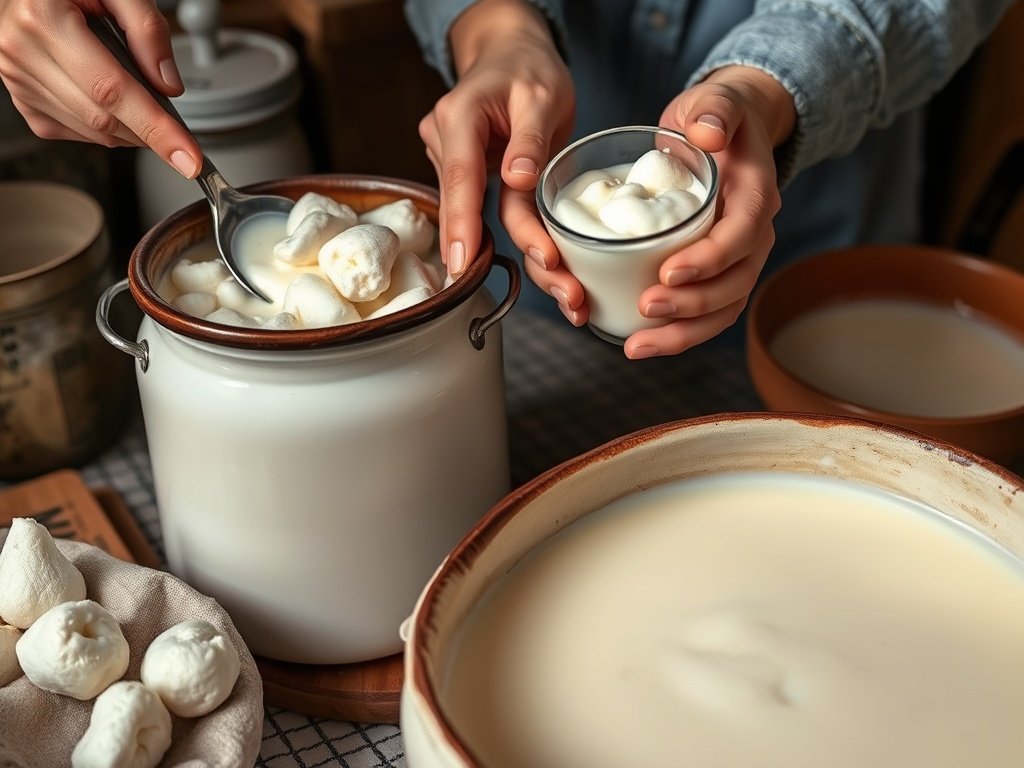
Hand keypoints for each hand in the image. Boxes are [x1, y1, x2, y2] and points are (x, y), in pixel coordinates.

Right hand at [0, 0, 200, 177]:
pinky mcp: (22, 99)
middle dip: (151, 134)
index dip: (156, 128)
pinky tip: (114, 106)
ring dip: (130, 131)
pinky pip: (75, 131)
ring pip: (91, 131)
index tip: (188, 157)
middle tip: (182, 136)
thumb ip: (147, 29)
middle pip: (103, 118)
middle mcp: (24, 53)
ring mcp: (18, 80)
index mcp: (45, 20)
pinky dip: (106, 129)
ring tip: (145, 105)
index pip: (113, 91)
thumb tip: (168, 85)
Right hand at [418, 0, 573, 277]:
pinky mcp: (472, 178)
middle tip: (555, 290)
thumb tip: (517, 178)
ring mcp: (456, 162)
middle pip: (471, 209)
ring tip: (568, 290)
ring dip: (525, 254)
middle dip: (505, 255)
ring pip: (484, 218)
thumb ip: (529, 137)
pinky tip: (552, 268)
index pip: (459, 176)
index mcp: (460, 117)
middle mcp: (448, 143)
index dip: (461, 222)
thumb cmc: (527, 68)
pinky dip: (523, 240)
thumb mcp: (541, 94)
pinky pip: (493, 214)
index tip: (463, 260)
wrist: (511, 54)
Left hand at [619, 66, 794, 358]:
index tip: (667, 273)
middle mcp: (754, 235)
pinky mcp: (716, 274)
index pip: (741, 237)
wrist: (723, 133)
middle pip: (734, 285)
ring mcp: (737, 260)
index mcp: (755, 197)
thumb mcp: (714, 103)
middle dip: (691, 306)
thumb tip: (707, 131)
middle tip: (644, 308)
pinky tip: (639, 343)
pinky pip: (704, 314)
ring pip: (721, 310)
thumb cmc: (714, 118)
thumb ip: (713, 110)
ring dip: (681, 334)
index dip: (709, 260)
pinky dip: (676, 333)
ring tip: (635, 347)